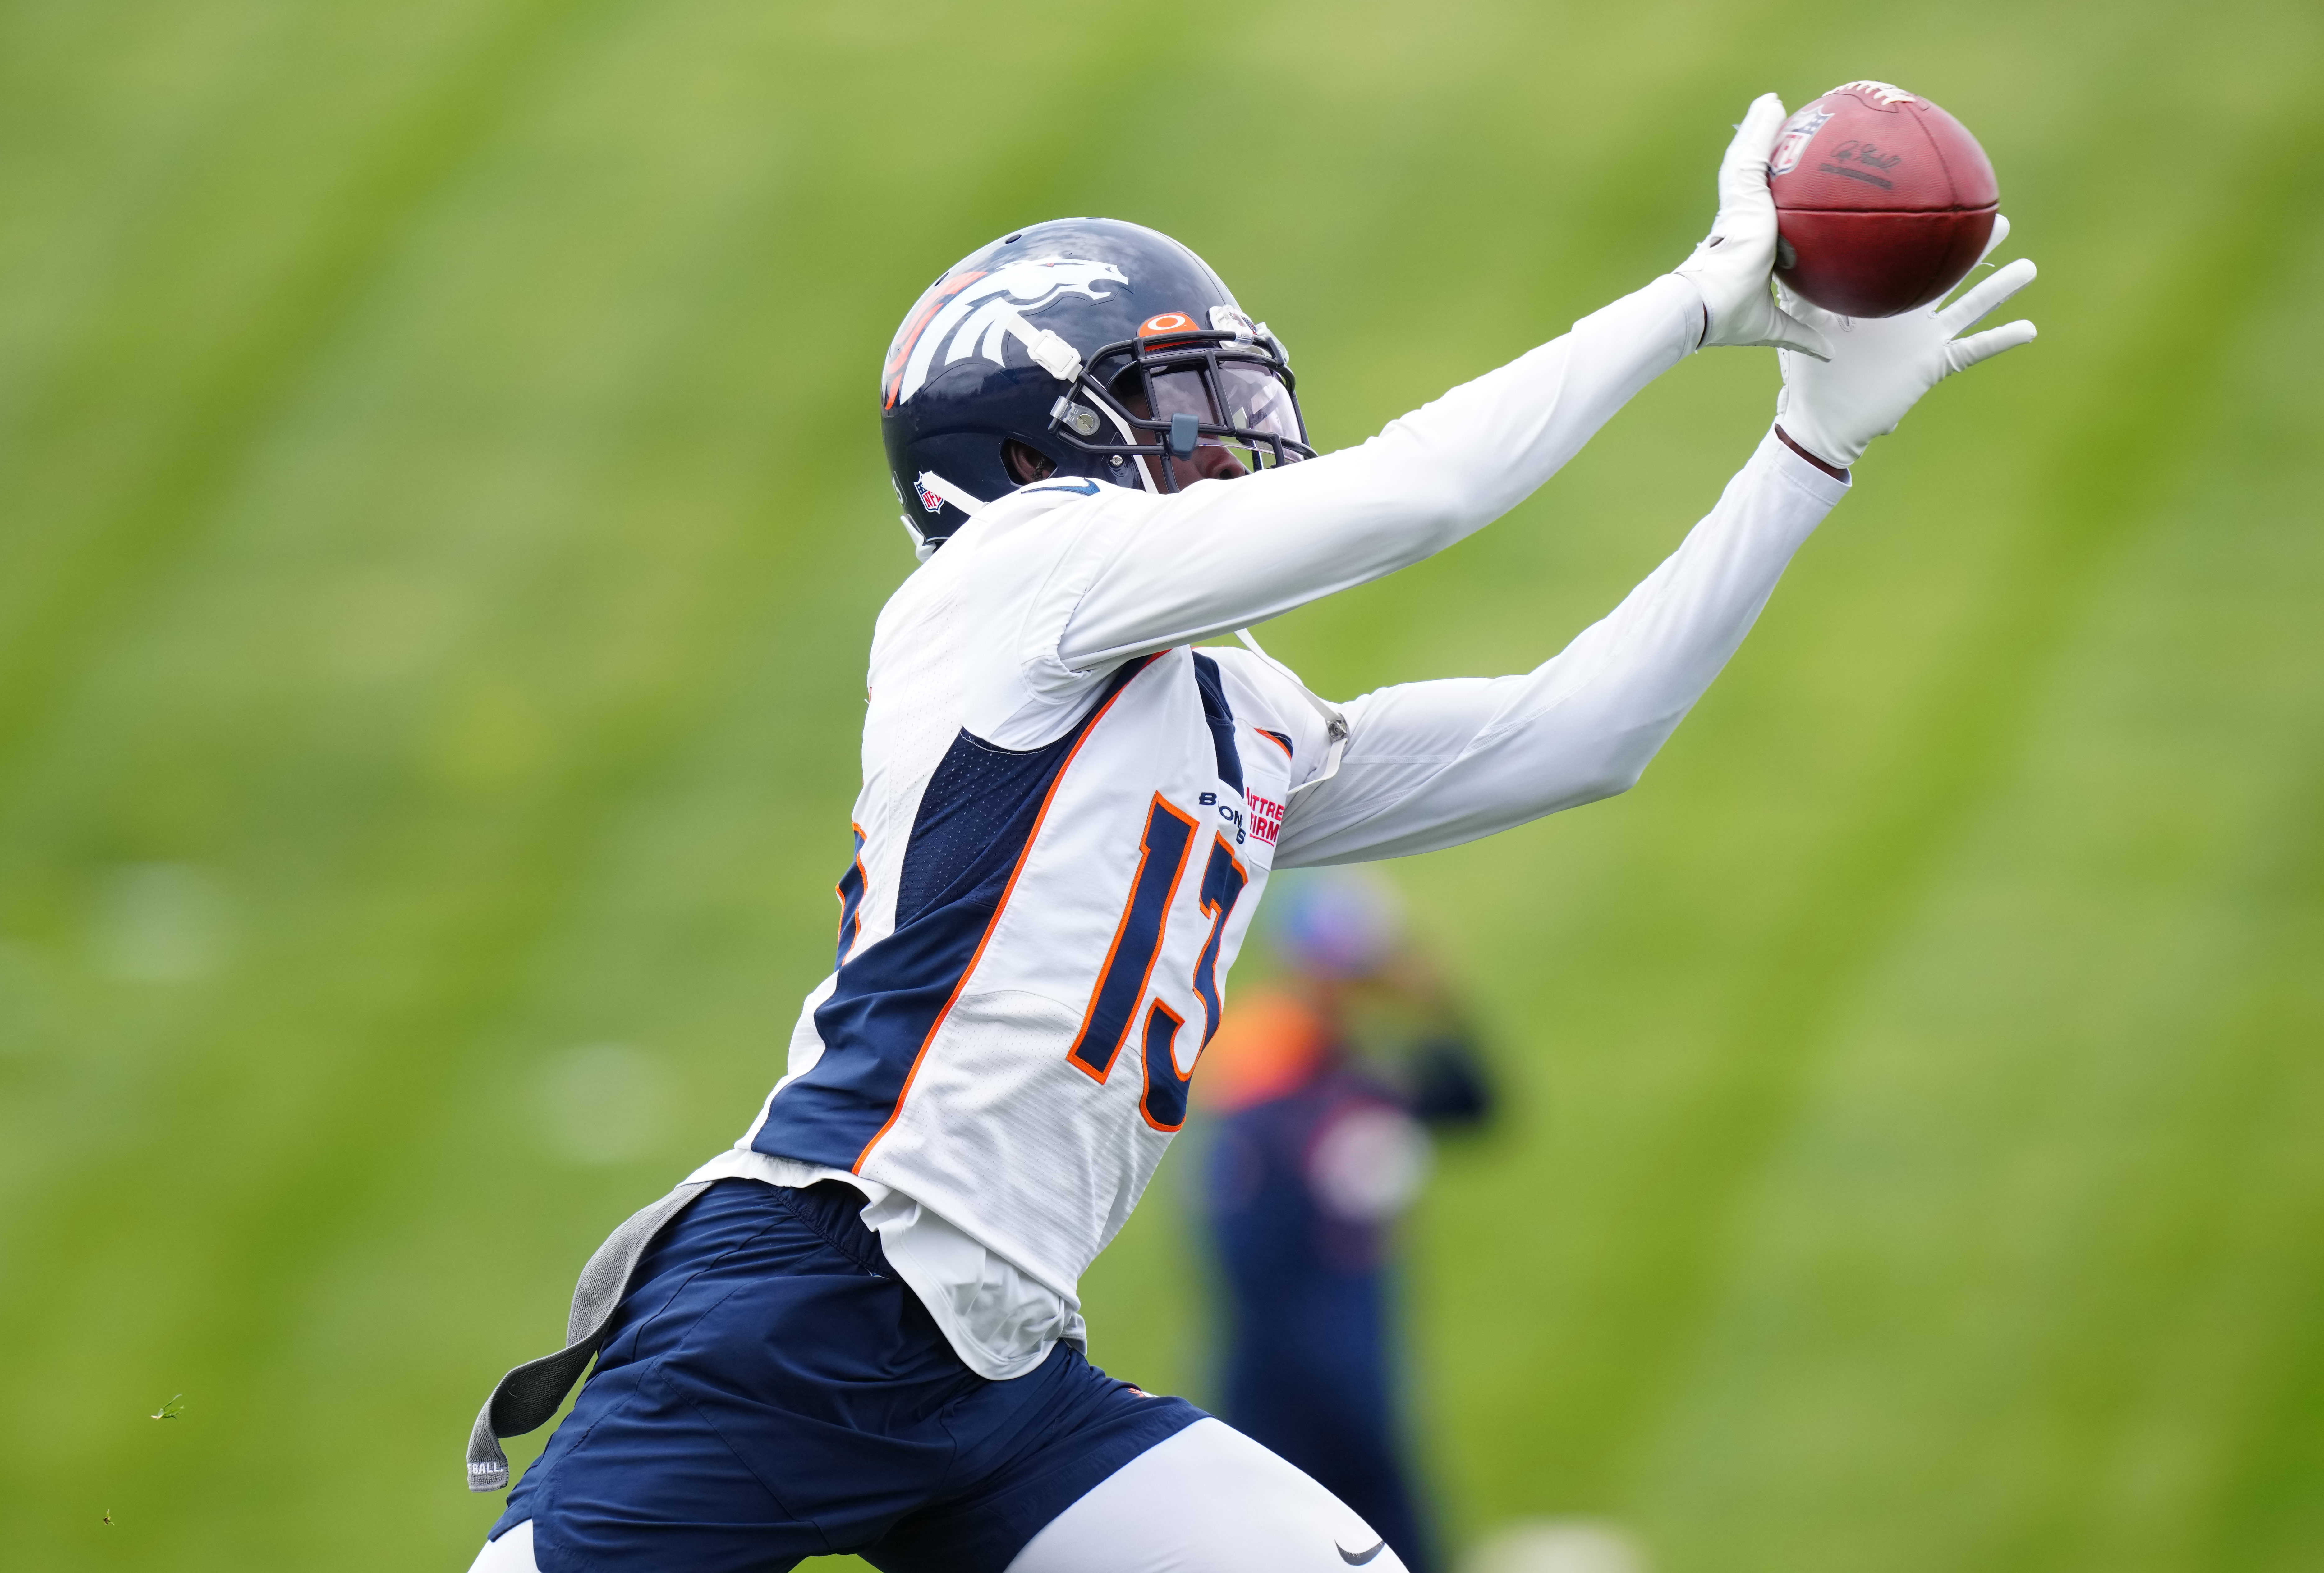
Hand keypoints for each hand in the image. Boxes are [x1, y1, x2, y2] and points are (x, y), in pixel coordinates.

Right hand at [1675, 94, 1831, 358]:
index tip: (1776, 181)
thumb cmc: (1728, 316)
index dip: (1763, 193)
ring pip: (1748, 159)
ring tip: (1772, 104)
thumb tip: (1829, 352)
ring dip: (1759, 130)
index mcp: (1742, 243)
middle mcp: (1737, 219)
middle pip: (1750, 177)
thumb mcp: (1772, 323)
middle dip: (1761, 150)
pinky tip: (1771, 105)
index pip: (1754, 209)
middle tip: (1776, 126)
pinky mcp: (1737, 196)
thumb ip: (1800, 331)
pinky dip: (1760, 129)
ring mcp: (1735, 205)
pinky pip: (1751, 154)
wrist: (1707, 306)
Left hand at [1775, 217, 2038, 470]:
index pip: (1909, 261)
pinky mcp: (1933, 366)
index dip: (1927, 237)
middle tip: (1999, 218)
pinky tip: (2030, 329)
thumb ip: (1806, 289)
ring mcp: (1926, 340)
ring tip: (2029, 267)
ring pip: (1970, 307)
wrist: (1823, 419)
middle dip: (1975, 250)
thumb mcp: (1809, 324)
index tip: (1944, 206)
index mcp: (1884, 300)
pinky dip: (2000, 341)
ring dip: (2000, 289)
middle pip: (1950, 275)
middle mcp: (1910, 315)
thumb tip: (1788, 248)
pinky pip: (1972, 351)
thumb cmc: (1814, 374)